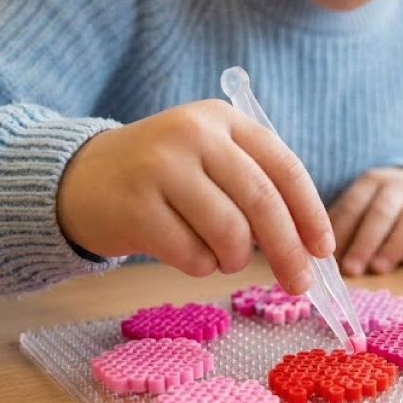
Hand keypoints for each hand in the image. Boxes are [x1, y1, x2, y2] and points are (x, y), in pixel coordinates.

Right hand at [56, 99, 333, 293]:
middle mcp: (194, 134)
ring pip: (230, 233)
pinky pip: (192, 255)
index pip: (284, 167)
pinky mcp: (136, 208)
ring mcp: (161, 168)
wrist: (78, 180)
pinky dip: (199, 266)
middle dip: (288, 250)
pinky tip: (182, 251)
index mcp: (222, 119)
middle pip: (263, 203)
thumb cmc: (162, 177)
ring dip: (234, 259)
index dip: (310, 212)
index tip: (323, 250)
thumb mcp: (208, 158)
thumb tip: (309, 246)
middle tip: (299, 283)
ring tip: (220, 255)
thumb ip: (256, 186)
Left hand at [330, 166, 402, 275]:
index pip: (353, 204)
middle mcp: (397, 186)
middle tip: (352, 269)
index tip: (329, 257)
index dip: (341, 231)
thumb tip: (319, 257)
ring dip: (393, 247)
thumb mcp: (360, 203)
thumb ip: (343, 226)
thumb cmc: (380, 203)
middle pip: (381, 212)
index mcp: (370, 182)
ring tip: (379, 269)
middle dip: (365, 242)